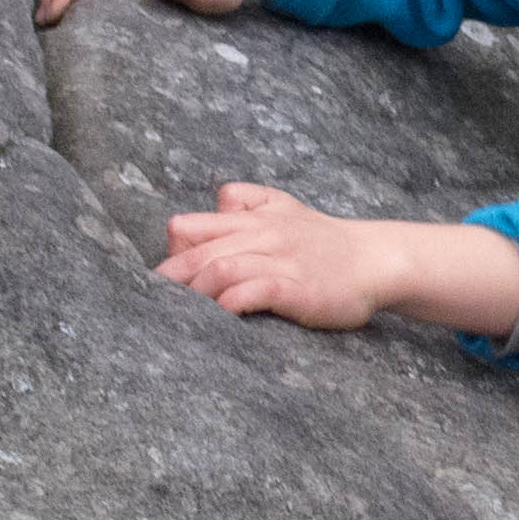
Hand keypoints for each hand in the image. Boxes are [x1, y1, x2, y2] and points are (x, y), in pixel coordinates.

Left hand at [158, 184, 518, 341]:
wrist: (376, 259)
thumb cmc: (326, 243)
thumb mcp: (283, 208)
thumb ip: (244, 201)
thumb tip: (208, 205)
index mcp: (251, 216)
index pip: (191, 225)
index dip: (167, 254)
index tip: (153, 284)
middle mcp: (259, 233)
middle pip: (196, 249)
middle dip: (167, 280)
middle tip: (143, 307)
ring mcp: (277, 258)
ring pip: (219, 267)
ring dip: (190, 292)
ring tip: (170, 316)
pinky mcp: (294, 286)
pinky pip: (252, 290)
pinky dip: (227, 303)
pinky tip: (213, 318)